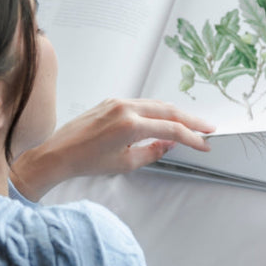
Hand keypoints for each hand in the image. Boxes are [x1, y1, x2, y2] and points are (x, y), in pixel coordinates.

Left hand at [10, 99, 214, 200]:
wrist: (57, 153)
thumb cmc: (85, 161)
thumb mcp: (125, 163)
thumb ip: (152, 152)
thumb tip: (169, 144)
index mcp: (130, 125)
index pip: (171, 128)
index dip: (192, 137)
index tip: (204, 144)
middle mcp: (125, 108)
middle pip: (168, 110)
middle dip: (191, 119)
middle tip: (208, 128)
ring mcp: (117, 102)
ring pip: (156, 104)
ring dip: (175, 113)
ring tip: (191, 124)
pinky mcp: (111, 102)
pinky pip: (141, 103)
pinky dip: (157, 111)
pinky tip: (164, 120)